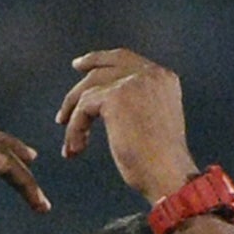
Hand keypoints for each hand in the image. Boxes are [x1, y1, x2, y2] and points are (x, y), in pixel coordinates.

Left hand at [56, 49, 200, 204]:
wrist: (167, 173)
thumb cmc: (159, 163)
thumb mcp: (151, 123)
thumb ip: (135, 105)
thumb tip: (104, 106)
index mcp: (163, 78)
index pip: (126, 60)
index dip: (101, 61)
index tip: (82, 68)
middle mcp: (150, 74)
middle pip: (106, 66)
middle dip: (80, 78)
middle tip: (66, 100)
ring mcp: (133, 82)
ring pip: (89, 89)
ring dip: (74, 118)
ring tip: (71, 146)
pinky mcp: (115, 96)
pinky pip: (83, 108)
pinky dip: (75, 130)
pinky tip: (76, 150)